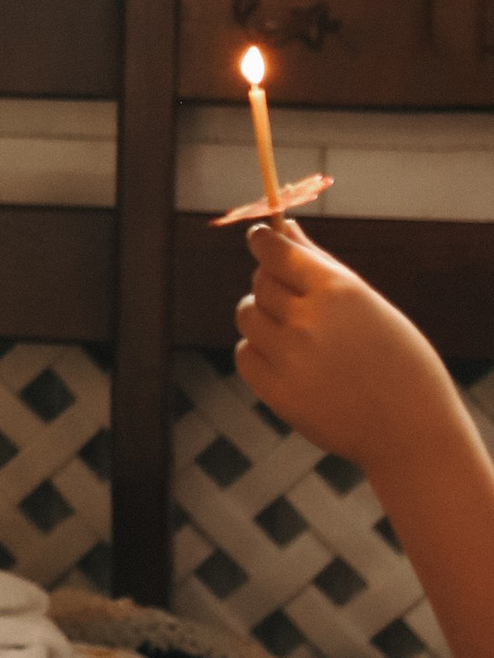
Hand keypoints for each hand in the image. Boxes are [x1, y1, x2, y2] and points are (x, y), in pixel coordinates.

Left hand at [235, 223, 455, 471]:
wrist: (411, 431)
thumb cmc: (397, 359)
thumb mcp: (367, 305)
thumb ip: (320, 266)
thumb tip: (283, 227)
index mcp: (339, 291)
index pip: (276, 251)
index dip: (263, 240)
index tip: (260, 236)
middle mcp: (309, 321)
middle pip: (261, 282)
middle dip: (272, 281)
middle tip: (294, 296)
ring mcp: (289, 358)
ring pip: (248, 315)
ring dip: (264, 316)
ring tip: (298, 332)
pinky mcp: (276, 392)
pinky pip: (246, 355)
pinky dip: (259, 351)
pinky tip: (288, 359)